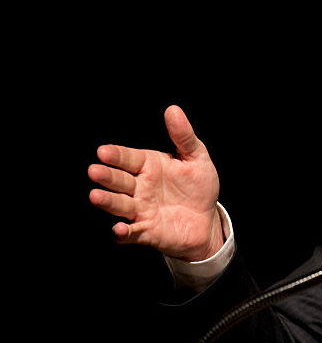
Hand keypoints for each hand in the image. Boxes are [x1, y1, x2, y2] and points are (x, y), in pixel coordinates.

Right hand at [88, 105, 222, 260]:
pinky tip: (118, 230)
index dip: (116, 155)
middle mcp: (140, 187)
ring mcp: (141, 210)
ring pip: (120, 205)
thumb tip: (173, 110)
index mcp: (149, 166)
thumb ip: (183, 136)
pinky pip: (132, 233)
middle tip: (94, 171)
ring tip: (95, 196)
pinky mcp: (146, 232)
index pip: (128, 158)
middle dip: (107, 176)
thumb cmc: (198, 186)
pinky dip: (122, 233)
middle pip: (120, 181)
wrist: (207, 220)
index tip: (103, 151)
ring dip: (108, 201)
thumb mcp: (196, 158)